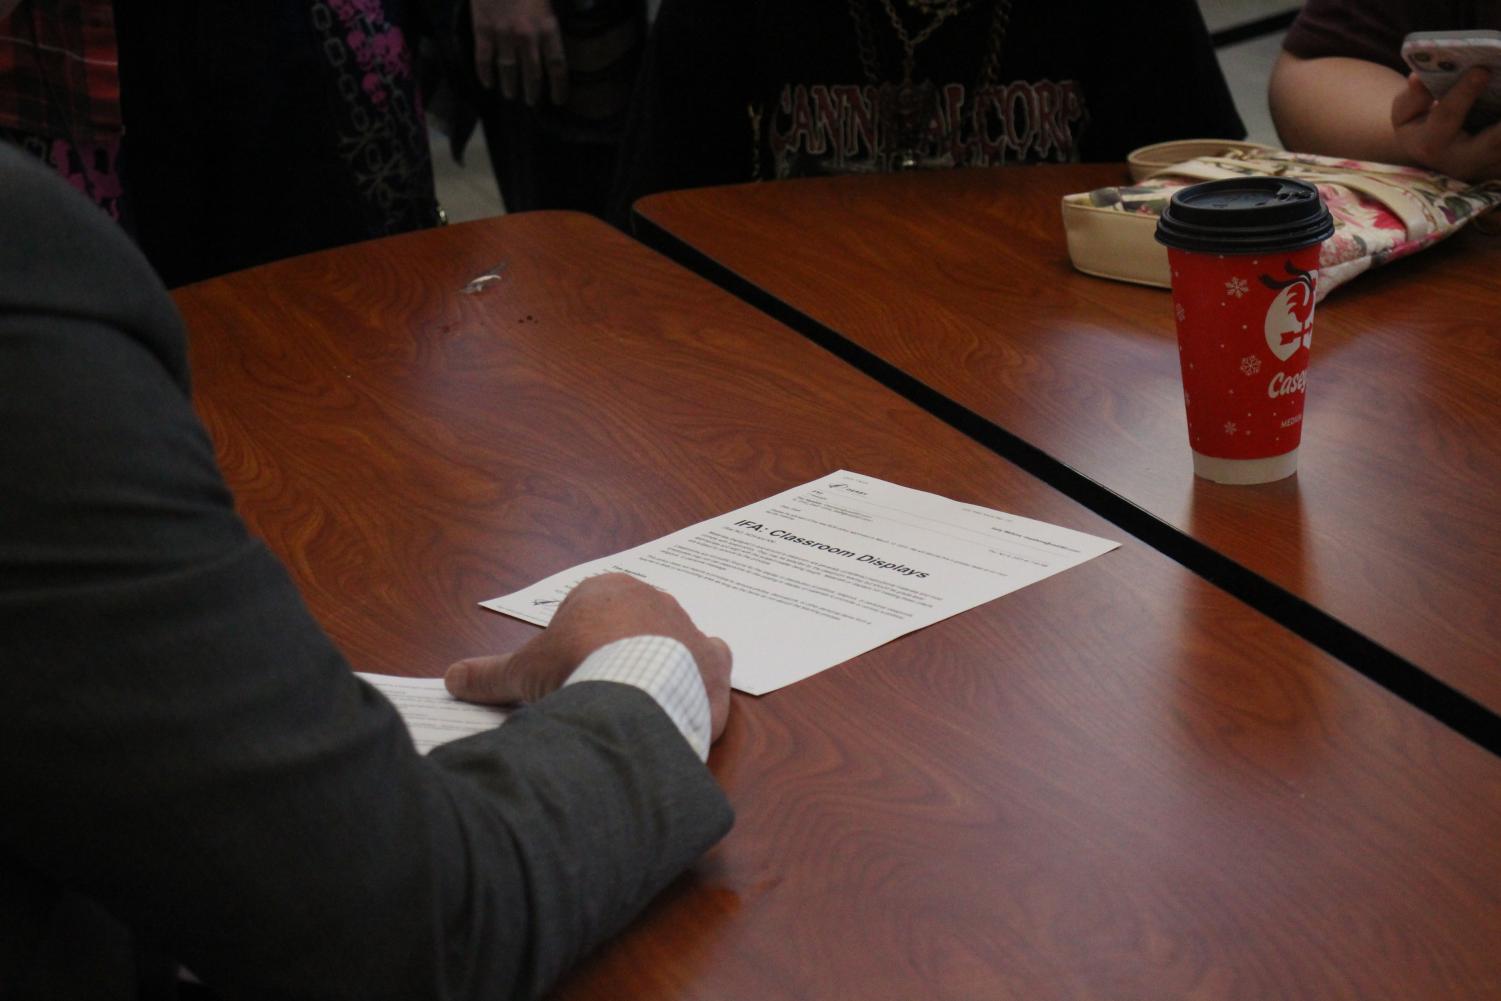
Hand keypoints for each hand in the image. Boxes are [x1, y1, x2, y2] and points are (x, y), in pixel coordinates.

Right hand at [446, 573, 731, 741]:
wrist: (631, 690)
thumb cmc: (574, 668)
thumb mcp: (521, 673)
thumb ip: (487, 674)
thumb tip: (451, 679)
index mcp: (606, 591)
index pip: (590, 615)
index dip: (577, 649)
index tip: (569, 679)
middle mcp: (652, 599)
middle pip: (634, 629)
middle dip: (620, 658)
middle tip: (601, 696)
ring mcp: (688, 628)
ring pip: (674, 646)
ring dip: (661, 670)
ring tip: (638, 708)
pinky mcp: (715, 661)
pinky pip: (712, 667)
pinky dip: (701, 685)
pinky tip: (682, 705)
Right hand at [470, 0, 567, 106]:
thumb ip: (553, 21)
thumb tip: (558, 42)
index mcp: (547, 26)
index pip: (557, 66)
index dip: (559, 87)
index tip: (557, 100)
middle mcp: (527, 36)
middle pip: (533, 73)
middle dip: (532, 92)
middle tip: (530, 102)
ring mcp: (503, 34)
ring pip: (508, 70)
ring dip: (510, 86)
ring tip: (510, 95)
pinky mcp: (482, 29)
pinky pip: (484, 58)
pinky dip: (485, 73)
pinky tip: (487, 83)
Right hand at [1392, 68, 1500, 180]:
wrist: (1434, 157)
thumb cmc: (1420, 127)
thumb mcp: (1405, 114)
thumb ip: (1412, 97)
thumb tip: (1419, 77)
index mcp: (1432, 145)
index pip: (1446, 117)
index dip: (1463, 94)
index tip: (1482, 69)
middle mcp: (1463, 161)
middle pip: (1494, 142)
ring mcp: (1489, 167)